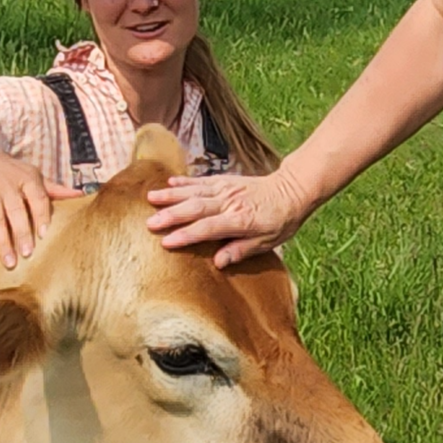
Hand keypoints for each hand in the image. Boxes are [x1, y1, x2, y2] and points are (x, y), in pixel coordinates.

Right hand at [0, 147, 83, 268]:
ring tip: (9, 262)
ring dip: (2, 243)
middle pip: (15, 210)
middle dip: (21, 232)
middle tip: (27, 254)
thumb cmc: (11, 172)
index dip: (41, 215)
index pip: (38, 197)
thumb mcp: (32, 174)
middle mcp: (7, 185)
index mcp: (27, 178)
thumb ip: (54, 189)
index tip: (44, 234)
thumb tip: (81, 194)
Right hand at [145, 169, 315, 267]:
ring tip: (150, 198)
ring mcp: (227, 189)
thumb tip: (218, 262)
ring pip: (194, 191)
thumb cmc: (281, 221)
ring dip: (171, 195)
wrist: (293, 190)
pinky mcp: (226, 180)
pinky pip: (202, 181)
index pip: (208, 228)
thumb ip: (242, 250)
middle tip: (149, 223)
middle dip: (171, 215)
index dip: (187, 236)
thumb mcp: (268, 243)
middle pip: (196, 208)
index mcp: (240, 220)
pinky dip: (185, 182)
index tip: (166, 242)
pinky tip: (169, 182)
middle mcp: (230, 202)